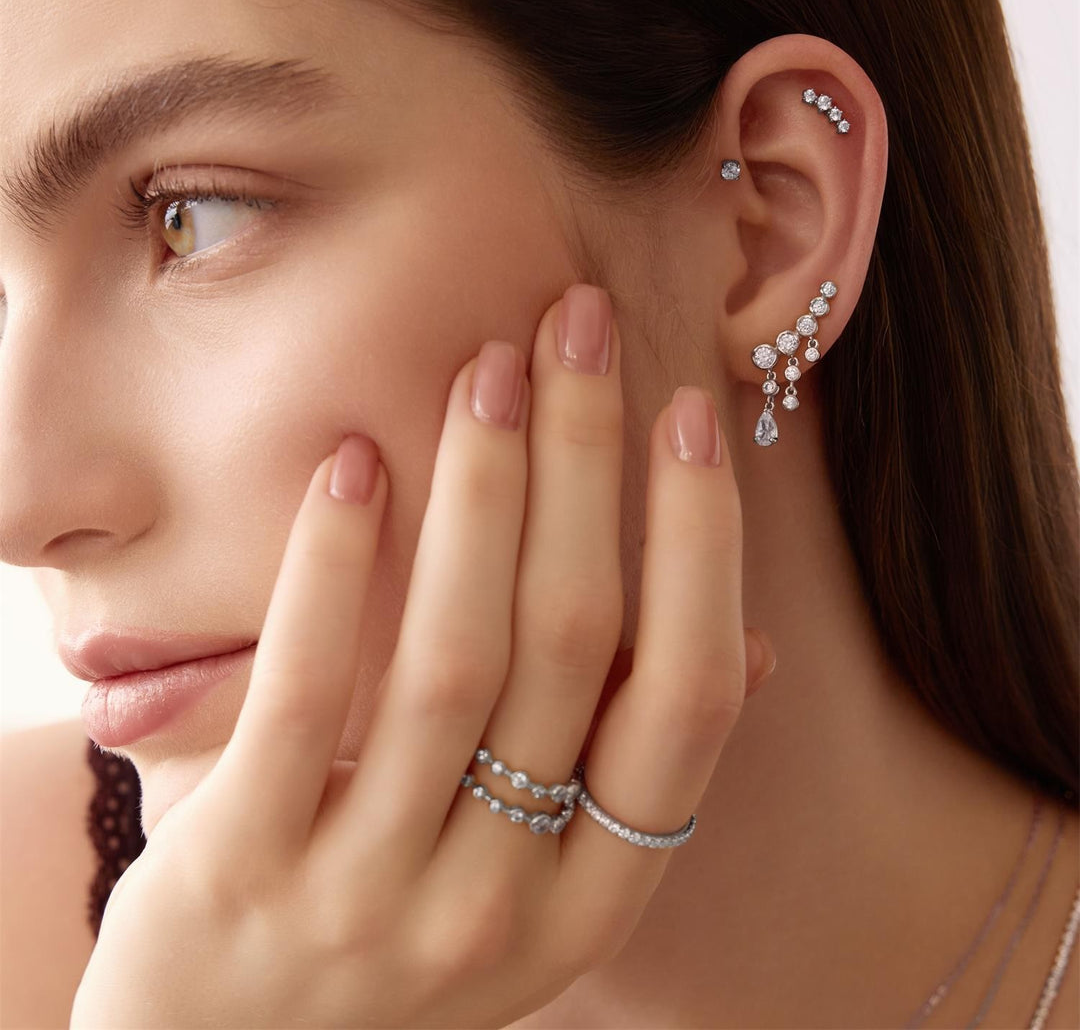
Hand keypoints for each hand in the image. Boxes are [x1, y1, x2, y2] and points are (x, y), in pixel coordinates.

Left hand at [70, 283, 772, 1029]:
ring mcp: (371, 896)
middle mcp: (501, 904)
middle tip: (577, 328)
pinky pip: (305, 693)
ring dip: (479, 487)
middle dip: (585, 463)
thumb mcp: (541, 895)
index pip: (684, 707)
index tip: (689, 415)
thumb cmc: (406, 941)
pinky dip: (337, 566)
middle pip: (570, 646)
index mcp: (591, 900)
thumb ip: (630, 779)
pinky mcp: (244, 871)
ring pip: (453, 657)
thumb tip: (745, 646)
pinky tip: (354, 463)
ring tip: (486, 366)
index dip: (698, 546)